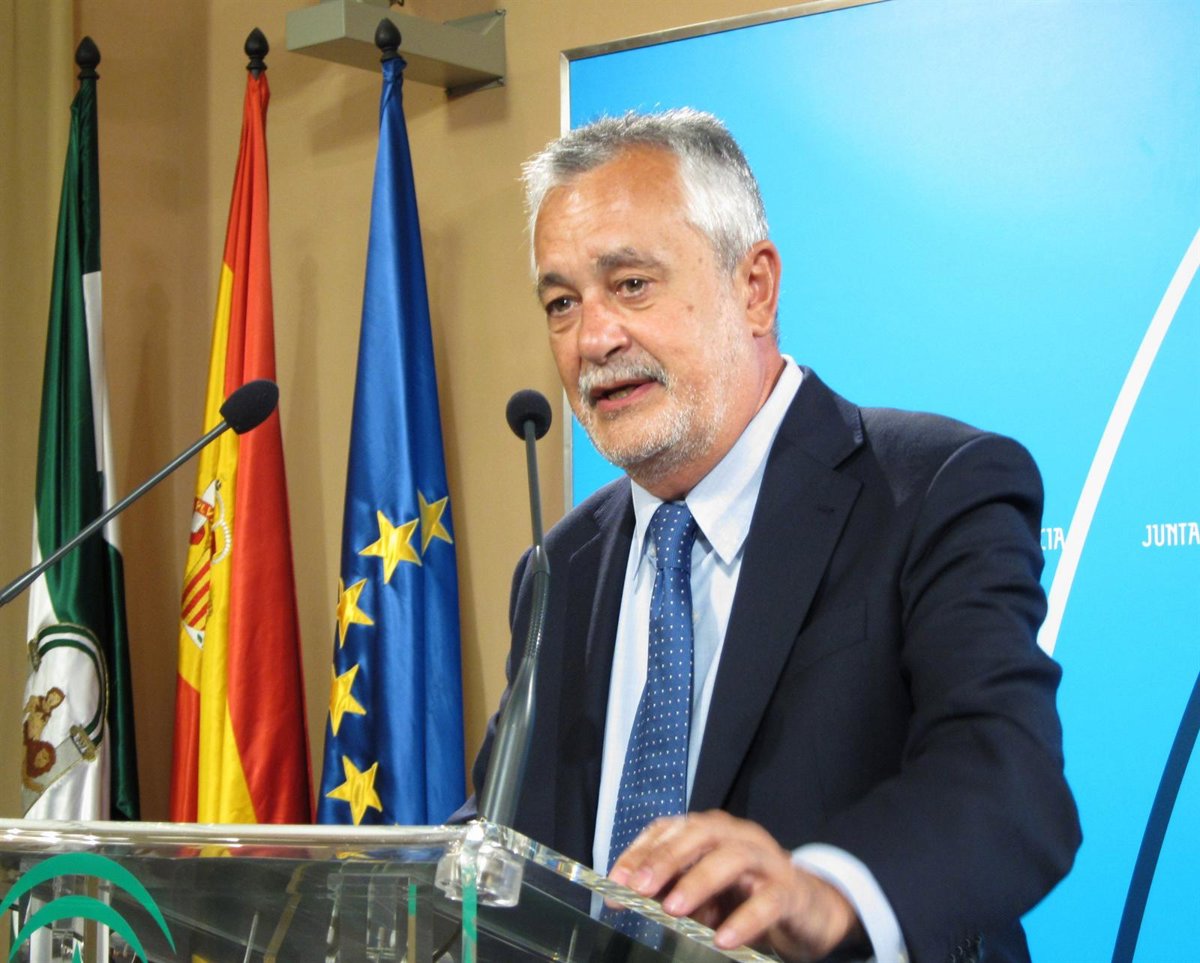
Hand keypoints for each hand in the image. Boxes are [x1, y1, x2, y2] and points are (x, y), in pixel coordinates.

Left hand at [608, 811, 865, 961]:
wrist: (808, 909)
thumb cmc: (746, 894)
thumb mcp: (704, 891)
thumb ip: (672, 887)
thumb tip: (627, 896)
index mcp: (712, 831)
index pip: (670, 828)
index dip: (641, 851)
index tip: (616, 880)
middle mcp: (738, 835)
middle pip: (700, 833)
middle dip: (666, 858)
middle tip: (639, 888)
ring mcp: (767, 860)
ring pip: (732, 858)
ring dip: (699, 881)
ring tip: (673, 910)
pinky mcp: (791, 890)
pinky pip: (767, 901)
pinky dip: (743, 920)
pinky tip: (722, 939)